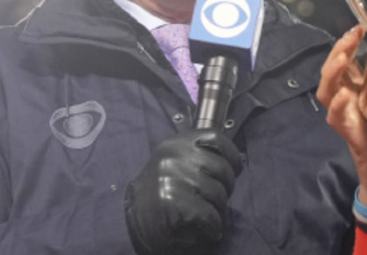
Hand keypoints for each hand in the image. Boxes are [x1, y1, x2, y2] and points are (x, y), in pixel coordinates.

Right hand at [124, 128, 242, 254]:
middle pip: (221, 168)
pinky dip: (214, 225)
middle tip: (217, 199)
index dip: (232, 154)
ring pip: (218, 193)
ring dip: (219, 208)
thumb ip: (201, 155)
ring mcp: (173, 178)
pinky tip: (210, 228)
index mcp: (176, 142)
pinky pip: (209, 214)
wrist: (128, 219)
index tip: (235, 169)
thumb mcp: (175, 161)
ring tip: (210, 214)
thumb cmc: (158, 191)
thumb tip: (239, 162)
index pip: (216, 138)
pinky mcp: (174, 203)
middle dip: (226, 187)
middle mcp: (174, 156)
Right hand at [317, 26, 366, 206]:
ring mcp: (345, 118)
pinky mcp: (348, 135)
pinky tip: (345, 95)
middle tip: (351, 35)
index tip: (360, 27)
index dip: (349, 44)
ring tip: (340, 59)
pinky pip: (336, 119)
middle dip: (339, 51)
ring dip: (332, 73)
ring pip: (327, 91)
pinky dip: (338, 106)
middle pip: (333, 71)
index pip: (347, 62)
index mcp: (360, 91)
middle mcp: (348, 101)